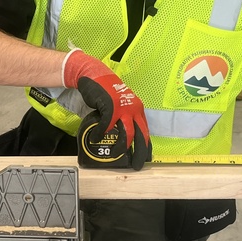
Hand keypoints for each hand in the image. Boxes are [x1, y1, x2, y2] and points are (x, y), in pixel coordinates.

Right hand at [63, 50, 150, 169]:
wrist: (94, 75)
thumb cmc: (105, 91)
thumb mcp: (120, 104)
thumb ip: (123, 117)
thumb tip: (122, 135)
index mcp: (137, 109)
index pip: (146, 130)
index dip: (147, 145)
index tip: (146, 157)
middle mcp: (134, 109)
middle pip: (141, 135)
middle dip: (140, 152)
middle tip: (137, 165)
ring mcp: (123, 108)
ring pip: (127, 133)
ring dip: (121, 147)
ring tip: (113, 154)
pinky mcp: (111, 107)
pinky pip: (107, 126)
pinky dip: (100, 134)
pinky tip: (95, 138)